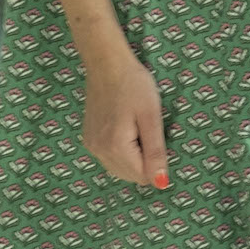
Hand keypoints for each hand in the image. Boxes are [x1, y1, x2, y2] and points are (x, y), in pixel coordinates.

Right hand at [81, 46, 169, 188]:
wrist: (107, 64)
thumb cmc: (134, 85)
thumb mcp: (151, 116)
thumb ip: (155, 152)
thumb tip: (161, 184)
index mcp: (115, 147)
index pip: (143, 176)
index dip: (157, 162)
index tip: (158, 137)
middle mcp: (99, 151)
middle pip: (130, 176)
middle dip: (145, 161)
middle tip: (149, 130)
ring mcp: (92, 145)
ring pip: (119, 168)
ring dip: (134, 157)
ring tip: (138, 128)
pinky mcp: (89, 138)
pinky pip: (110, 158)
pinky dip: (123, 152)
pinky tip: (127, 129)